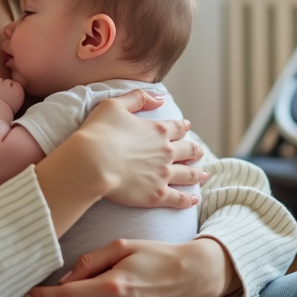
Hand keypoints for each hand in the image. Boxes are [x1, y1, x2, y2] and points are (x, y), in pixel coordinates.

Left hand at [0, 77, 24, 112]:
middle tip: (1, 94)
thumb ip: (16, 99)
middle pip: (7, 81)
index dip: (12, 88)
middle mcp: (7, 86)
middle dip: (4, 86)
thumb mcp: (16, 108)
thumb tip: (13, 96)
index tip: (10, 94)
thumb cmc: (5, 117)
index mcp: (17, 92)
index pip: (16, 84)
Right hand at [76, 90, 206, 209]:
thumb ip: (138, 98)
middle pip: (188, 150)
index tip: (187, 127)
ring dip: (198, 174)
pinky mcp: (156, 195)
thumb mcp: (114, 105)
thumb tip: (160, 98)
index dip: (183, 127)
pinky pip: (179, 199)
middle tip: (200, 152)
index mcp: (158, 130)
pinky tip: (194, 199)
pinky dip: (188, 199)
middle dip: (195, 150)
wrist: (92, 163)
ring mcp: (163, 175)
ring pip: (188, 174)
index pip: (177, 127)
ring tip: (205, 175)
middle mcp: (166, 152)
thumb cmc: (99, 132)